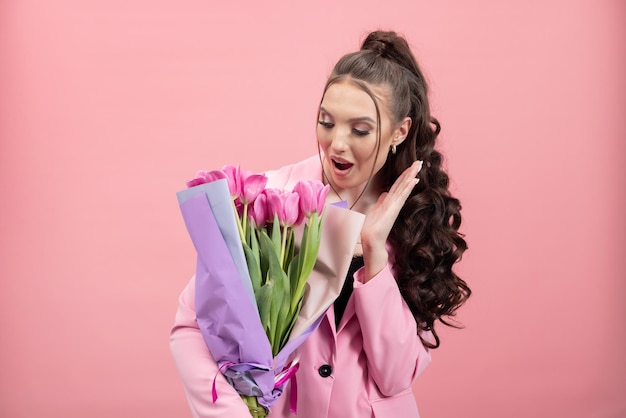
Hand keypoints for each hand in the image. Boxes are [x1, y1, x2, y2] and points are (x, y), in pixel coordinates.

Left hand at [361, 160, 422, 280]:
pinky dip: (408, 187)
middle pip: (403, 183)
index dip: (404, 175)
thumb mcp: (376, 209)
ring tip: (419, 166)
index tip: (411, 166)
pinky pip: (402, 195)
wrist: (371, 239)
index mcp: (389, 201)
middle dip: (411, 172)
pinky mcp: (394, 209)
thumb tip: (384, 193)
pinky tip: (414, 180)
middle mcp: (394, 202)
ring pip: (404, 187)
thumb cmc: (372, 226)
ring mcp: (395, 205)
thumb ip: (381, 201)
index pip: (398, 185)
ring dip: (411, 175)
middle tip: (420, 162)